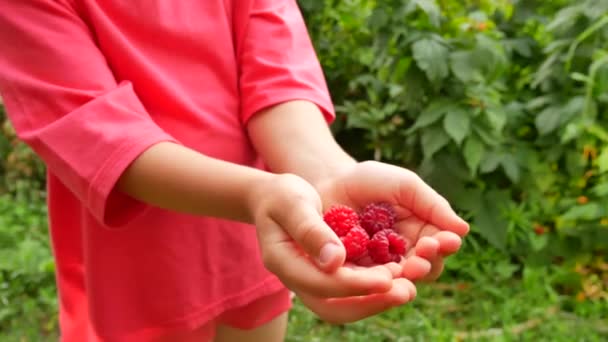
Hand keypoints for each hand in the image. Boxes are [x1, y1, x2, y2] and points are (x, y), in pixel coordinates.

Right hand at [248, 173, 407, 300]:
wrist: (273, 200)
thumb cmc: (281, 196)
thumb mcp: (292, 203)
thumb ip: (310, 230)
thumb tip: (334, 261)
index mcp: (284, 263)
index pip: (322, 284)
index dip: (356, 285)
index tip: (387, 278)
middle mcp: (298, 280)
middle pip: (335, 307)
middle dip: (372, 303)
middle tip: (406, 291)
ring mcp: (312, 282)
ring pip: (345, 305)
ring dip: (377, 300)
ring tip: (408, 287)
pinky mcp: (327, 277)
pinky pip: (351, 292)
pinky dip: (375, 289)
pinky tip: (399, 275)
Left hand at [315, 161, 469, 281]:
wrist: (327, 183)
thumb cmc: (369, 180)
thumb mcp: (404, 185)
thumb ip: (432, 205)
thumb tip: (464, 229)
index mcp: (423, 232)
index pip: (441, 245)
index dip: (444, 245)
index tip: (443, 240)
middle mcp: (406, 254)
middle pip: (425, 268)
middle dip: (425, 263)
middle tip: (421, 257)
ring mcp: (382, 267)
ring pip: (400, 281)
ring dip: (405, 277)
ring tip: (405, 270)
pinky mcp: (357, 275)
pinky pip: (370, 284)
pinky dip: (376, 282)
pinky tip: (379, 278)